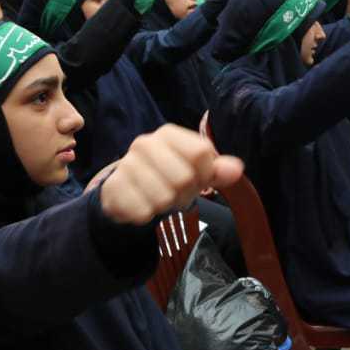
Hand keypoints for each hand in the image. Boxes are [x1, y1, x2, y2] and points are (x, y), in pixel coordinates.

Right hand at [99, 125, 243, 224]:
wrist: (126, 189)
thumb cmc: (168, 176)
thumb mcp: (196, 170)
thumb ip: (218, 170)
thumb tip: (237, 169)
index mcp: (169, 134)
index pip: (201, 152)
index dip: (205, 172)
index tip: (198, 177)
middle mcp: (145, 143)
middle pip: (184, 177)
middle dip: (185, 193)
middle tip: (176, 192)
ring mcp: (126, 165)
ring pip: (163, 197)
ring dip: (166, 206)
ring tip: (159, 197)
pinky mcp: (113, 188)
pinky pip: (143, 212)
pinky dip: (148, 215)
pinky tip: (143, 204)